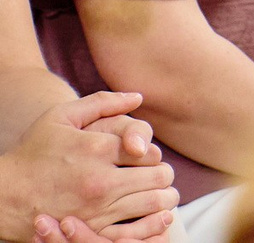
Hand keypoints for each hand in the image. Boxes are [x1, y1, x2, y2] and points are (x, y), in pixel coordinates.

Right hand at [4, 95, 176, 240]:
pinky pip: (135, 229)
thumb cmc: (33, 152)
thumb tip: (139, 97)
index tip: (143, 157)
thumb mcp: (61, 117)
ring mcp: (96, 209)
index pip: (150, 150)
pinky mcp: (91, 230)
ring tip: (161, 194)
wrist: (2, 195)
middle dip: (163, 175)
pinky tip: (148, 216)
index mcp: (96, 149)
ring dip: (163, 197)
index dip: (151, 153)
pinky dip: (149, 223)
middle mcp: (100, 181)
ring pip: (153, 203)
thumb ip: (103, 102)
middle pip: (158, 176)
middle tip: (160, 176)